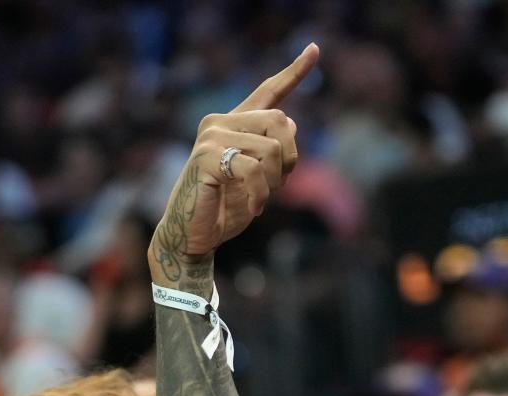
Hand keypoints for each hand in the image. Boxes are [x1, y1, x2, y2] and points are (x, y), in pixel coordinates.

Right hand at [148, 43, 317, 285]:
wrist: (193, 235)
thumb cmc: (224, 208)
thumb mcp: (260, 179)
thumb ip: (273, 152)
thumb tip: (289, 121)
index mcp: (234, 123)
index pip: (268, 91)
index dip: (294, 72)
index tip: (314, 49)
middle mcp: (220, 121)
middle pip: (280, 122)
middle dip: (288, 160)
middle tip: (275, 187)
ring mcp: (211, 136)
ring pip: (271, 149)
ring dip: (273, 182)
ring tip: (259, 199)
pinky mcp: (206, 157)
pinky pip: (253, 169)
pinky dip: (261, 194)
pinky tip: (254, 208)